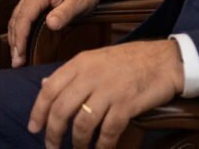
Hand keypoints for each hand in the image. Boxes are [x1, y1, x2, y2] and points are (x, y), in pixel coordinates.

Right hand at [8, 0, 105, 67]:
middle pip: (16, 19)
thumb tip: (50, 24)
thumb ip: (64, 13)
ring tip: (17, 57)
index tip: (20, 55)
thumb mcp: (78, 2)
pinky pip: (23, 16)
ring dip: (15, 38)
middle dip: (15, 42)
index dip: (20, 38)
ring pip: (17, 18)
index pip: (24, 18)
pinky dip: (20, 30)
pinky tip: (22, 42)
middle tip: (17, 62)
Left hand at [29, 40, 183, 148]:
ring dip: (77, 143)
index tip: (33, 128)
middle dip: (53, 133)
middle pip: (61, 109)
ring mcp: (109, 90)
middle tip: (51, 147)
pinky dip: (102, 146)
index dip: (38, 111)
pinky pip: (108, 132)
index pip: (49, 88)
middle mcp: (91, 75)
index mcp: (80, 62)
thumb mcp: (95, 58)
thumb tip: (45, 85)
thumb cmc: (129, 60)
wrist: (165, 60)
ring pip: (82, 124)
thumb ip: (71, 73)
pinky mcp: (127, 105)